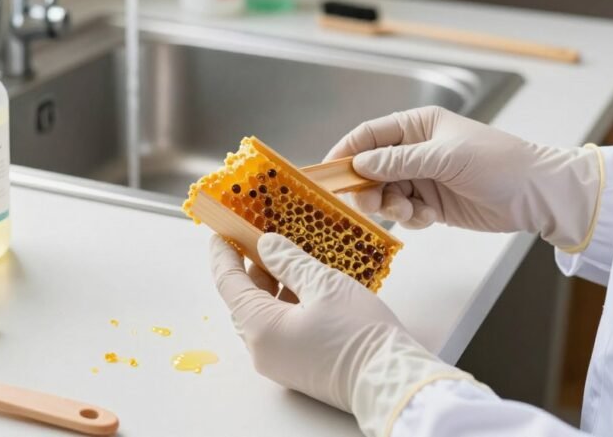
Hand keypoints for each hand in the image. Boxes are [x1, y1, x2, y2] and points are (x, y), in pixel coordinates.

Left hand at [210, 233, 479, 435]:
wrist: (392, 381)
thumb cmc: (360, 334)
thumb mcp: (324, 284)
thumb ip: (289, 261)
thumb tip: (266, 245)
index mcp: (260, 328)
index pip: (228, 283)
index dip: (223, 253)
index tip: (221, 232)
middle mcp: (262, 349)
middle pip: (244, 299)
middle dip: (250, 267)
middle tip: (258, 238)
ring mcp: (279, 362)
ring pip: (263, 314)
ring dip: (271, 285)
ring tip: (286, 256)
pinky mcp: (297, 367)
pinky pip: (279, 329)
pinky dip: (285, 304)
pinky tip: (304, 284)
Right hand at [325, 106, 601, 249]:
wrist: (538, 195)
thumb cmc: (499, 163)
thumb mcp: (446, 157)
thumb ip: (399, 162)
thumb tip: (359, 163)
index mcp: (417, 126)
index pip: (369, 135)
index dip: (345, 152)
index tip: (327, 173)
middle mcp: (415, 150)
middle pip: (370, 169)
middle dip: (367, 188)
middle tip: (371, 204)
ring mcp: (422, 177)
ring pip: (384, 194)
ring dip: (391, 207)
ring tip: (412, 212)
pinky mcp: (431, 204)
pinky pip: (403, 213)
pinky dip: (410, 219)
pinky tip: (429, 218)